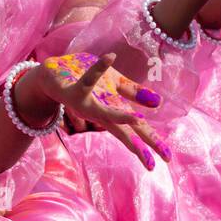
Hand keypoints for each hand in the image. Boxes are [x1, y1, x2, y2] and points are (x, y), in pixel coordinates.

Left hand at [26, 52, 168, 170]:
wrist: (52, 74)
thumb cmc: (84, 79)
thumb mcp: (114, 84)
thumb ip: (134, 93)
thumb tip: (158, 103)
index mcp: (113, 110)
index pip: (137, 130)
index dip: (153, 142)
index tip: (168, 158)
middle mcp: (100, 112)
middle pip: (125, 131)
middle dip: (140, 145)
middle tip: (154, 162)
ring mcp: (86, 104)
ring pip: (105, 113)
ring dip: (121, 116)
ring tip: (138, 120)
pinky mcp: (73, 91)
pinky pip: (87, 79)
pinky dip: (98, 69)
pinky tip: (110, 58)